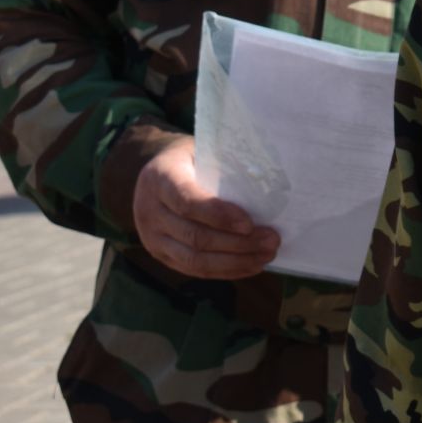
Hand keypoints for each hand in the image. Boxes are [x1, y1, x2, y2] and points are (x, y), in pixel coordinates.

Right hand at [131, 135, 279, 278]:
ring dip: (235, 261)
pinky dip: (224, 271)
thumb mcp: (200, 151)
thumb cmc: (189, 159)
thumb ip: (224, 164)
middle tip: (272, 240)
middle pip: (195, 236)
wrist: (153, 175)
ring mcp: (152, 237)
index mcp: (160, 178)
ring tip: (267, 255)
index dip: (218, 215)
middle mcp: (150, 211)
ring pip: (194, 259)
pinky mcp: (159, 254)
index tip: (249, 224)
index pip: (187, 202)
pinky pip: (192, 270)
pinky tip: (250, 266)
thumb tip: (266, 178)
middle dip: (238, 243)